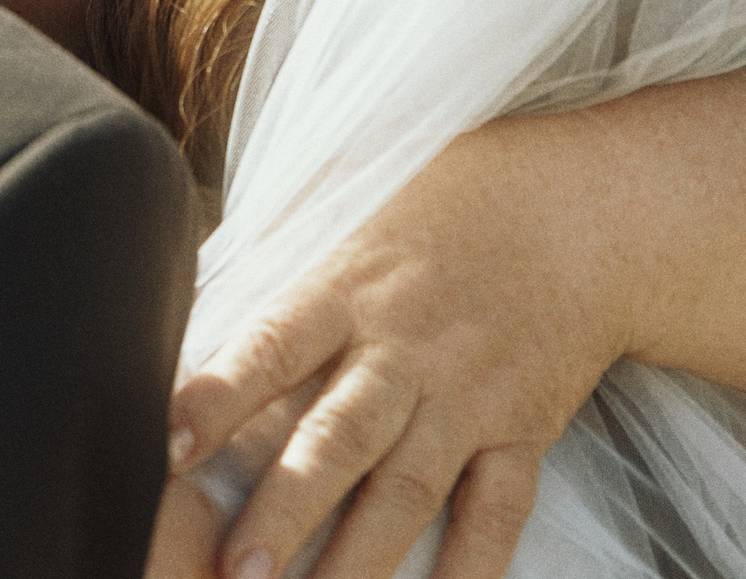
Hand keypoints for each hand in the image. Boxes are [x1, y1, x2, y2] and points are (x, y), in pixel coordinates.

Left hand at [167, 118, 630, 578]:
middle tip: (236, 571)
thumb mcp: (352, 205)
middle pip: (337, 438)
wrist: (580, 208)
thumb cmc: (444, 203)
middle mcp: (405, 348)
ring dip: (358, 559)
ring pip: (407, 489)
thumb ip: (281, 267)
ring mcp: (468, 395)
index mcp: (347, 289)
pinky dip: (469, 569)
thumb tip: (184, 296)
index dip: (217, 396)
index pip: (273, 346)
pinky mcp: (523, 430)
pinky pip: (495, 512)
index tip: (165, 445)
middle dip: (284, 510)